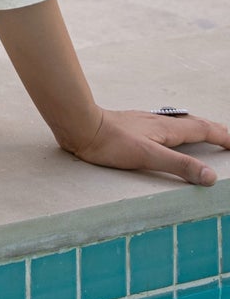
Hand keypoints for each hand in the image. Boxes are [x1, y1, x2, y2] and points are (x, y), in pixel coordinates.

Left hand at [61, 107, 229, 187]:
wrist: (81, 126)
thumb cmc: (112, 143)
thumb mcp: (149, 157)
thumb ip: (180, 166)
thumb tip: (210, 177)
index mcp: (166, 129)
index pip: (201, 129)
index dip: (220, 135)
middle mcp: (157, 122)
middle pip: (191, 123)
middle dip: (211, 129)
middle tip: (225, 135)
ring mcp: (144, 122)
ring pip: (176, 123)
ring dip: (193, 127)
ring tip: (200, 131)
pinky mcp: (132, 125)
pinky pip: (162, 125)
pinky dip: (174, 129)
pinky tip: (163, 133)